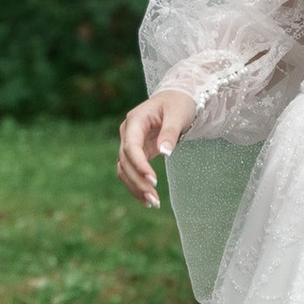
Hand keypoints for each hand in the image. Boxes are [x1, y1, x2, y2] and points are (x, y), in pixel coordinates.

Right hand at [117, 89, 194, 206]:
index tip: (154, 181)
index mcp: (135, 120)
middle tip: (155, 200)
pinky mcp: (136, 152)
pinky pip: (131, 172)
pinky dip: (137, 186)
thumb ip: (170, 133)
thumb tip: (164, 153)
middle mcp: (128, 132)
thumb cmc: (179, 103)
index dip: (140, 165)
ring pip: (124, 169)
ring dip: (135, 187)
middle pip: (125, 161)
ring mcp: (129, 143)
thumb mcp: (178, 115)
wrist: (177, 99)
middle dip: (138, 182)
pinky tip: (148, 200)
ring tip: (153, 204)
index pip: (131, 147)